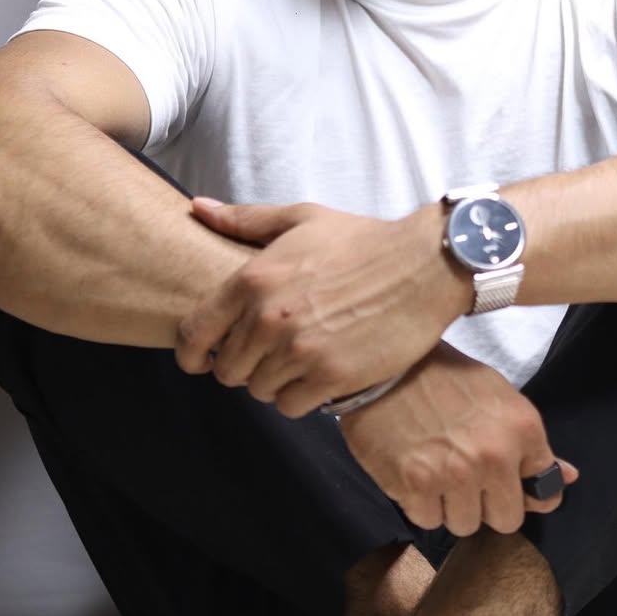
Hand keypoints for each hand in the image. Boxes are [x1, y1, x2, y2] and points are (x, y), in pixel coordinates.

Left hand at [175, 199, 471, 414]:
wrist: (424, 265)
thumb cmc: (363, 241)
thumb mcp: (302, 219)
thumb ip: (244, 219)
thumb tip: (198, 209)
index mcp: (253, 280)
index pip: (195, 334)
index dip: (193, 353)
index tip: (202, 359)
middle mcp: (269, 319)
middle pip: (227, 370)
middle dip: (242, 365)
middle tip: (268, 353)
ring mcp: (300, 351)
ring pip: (259, 390)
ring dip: (274, 381)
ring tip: (298, 361)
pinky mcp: (331, 377)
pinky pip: (291, 406)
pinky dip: (300, 397)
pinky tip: (317, 375)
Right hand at [338, 342, 578, 536]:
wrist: (383, 363)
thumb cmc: (444, 375)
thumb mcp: (498, 396)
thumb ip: (530, 444)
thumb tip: (568, 478)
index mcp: (522, 429)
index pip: (544, 492)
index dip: (522, 488)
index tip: (505, 481)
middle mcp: (493, 456)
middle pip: (506, 520)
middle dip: (487, 504)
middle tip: (465, 474)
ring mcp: (453, 474)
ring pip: (465, 524)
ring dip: (451, 505)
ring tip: (436, 469)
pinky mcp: (413, 486)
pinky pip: (427, 520)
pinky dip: (419, 503)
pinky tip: (413, 470)